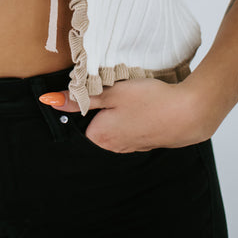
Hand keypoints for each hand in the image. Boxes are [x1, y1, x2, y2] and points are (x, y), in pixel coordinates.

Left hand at [39, 79, 213, 152]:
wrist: (189, 113)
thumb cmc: (150, 101)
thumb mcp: (112, 92)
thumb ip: (81, 97)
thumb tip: (48, 100)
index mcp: (98, 137)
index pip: (76, 120)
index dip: (81, 102)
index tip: (91, 89)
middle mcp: (112, 148)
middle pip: (93, 124)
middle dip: (98, 108)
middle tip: (113, 90)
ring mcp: (130, 147)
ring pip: (112, 125)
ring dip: (115, 112)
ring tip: (129, 97)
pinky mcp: (145, 143)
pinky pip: (128, 129)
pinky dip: (131, 117)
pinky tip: (141, 106)